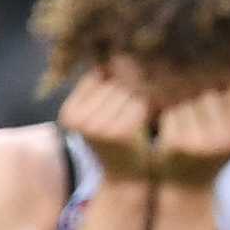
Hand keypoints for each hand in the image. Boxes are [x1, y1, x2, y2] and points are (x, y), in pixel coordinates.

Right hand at [61, 66, 152, 182]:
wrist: (126, 179)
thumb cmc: (115, 141)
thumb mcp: (99, 115)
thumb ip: (100, 88)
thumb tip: (114, 50)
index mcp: (69, 113)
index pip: (96, 77)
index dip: (117, 70)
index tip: (134, 63)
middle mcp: (79, 120)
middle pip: (112, 83)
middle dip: (132, 78)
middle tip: (153, 69)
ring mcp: (98, 127)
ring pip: (127, 91)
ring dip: (144, 87)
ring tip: (160, 82)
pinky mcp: (120, 133)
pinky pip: (139, 104)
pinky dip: (150, 101)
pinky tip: (160, 100)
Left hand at [152, 85, 229, 187]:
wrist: (190, 189)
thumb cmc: (213, 151)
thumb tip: (227, 72)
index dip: (224, 94)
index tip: (217, 108)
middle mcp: (224, 139)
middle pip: (209, 95)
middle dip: (202, 102)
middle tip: (200, 124)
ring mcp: (199, 142)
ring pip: (187, 102)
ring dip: (184, 111)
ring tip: (189, 132)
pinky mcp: (176, 144)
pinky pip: (171, 114)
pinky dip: (170, 121)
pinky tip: (175, 137)